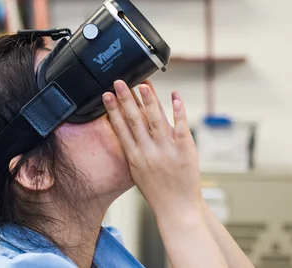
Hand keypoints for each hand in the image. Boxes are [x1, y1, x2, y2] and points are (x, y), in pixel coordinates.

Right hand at [103, 80, 203, 226]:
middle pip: (135, 120)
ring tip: (143, 84)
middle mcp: (148, 152)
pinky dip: (179, 112)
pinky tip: (175, 98)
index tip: (106, 95)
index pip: (120, 128)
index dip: (112, 110)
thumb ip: (132, 148)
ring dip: (149, 101)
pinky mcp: (185, 152)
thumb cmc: (156, 191)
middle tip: (119, 81)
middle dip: (126, 99)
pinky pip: (181, 129)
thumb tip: (124, 127)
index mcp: (134, 157)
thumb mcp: (136, 170)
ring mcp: (167, 151)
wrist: (177, 209)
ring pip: (156, 121)